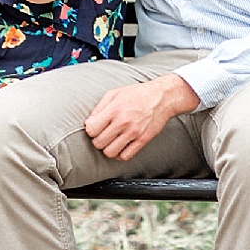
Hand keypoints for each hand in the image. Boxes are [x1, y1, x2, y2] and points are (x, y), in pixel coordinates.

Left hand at [84, 74, 199, 161]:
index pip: (92, 129)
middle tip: (103, 135)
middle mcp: (123, 122)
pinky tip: (121, 146)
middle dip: (98, 140)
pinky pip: (125, 156)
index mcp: (114, 109)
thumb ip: (99, 108)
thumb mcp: (115, 93)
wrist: (161, 98)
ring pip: (110, 152)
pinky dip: (120, 154)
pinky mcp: (143, 140)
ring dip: (108, 148)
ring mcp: (133, 133)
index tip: (95, 128)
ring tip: (111, 141)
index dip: (91, 130)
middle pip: (99, 143)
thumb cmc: (137, 94)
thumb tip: (88, 123)